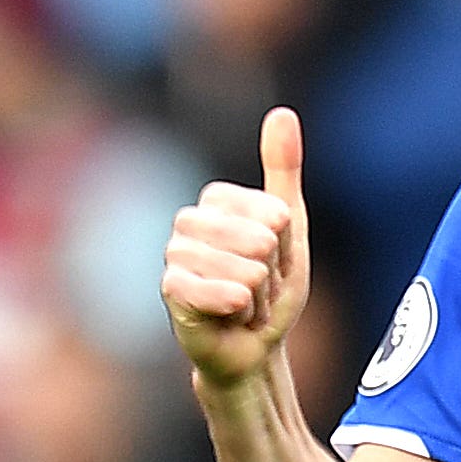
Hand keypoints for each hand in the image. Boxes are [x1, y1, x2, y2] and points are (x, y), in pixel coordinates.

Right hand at [163, 107, 310, 387]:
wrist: (251, 349)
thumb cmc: (269, 290)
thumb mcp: (289, 228)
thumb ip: (283, 170)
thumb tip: (282, 112)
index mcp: (216, 201)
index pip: (272, 212)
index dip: (284, 244)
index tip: (273, 260)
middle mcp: (189, 222)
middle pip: (260, 239)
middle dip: (273, 273)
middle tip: (259, 288)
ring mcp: (176, 256)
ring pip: (244, 269)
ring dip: (259, 297)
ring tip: (245, 305)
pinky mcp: (171, 291)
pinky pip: (218, 291)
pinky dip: (238, 308)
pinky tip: (232, 316)